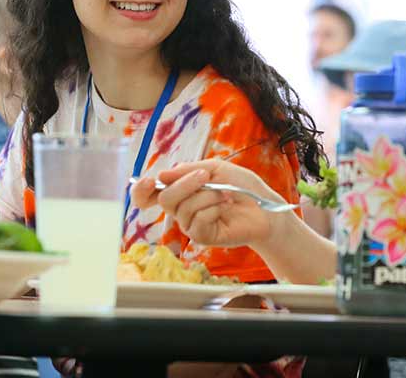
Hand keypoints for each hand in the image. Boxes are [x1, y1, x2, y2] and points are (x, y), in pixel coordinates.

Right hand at [131, 160, 286, 249]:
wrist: (264, 206)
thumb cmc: (241, 186)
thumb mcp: (214, 168)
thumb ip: (188, 170)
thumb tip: (161, 175)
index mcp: (180, 190)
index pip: (150, 194)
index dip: (141, 190)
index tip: (148, 181)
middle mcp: (181, 208)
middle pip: (165, 198)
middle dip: (185, 184)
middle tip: (206, 177)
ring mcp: (191, 224)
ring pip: (183, 209)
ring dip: (208, 196)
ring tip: (226, 194)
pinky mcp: (202, 237)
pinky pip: (196, 222)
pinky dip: (213, 209)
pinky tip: (226, 207)